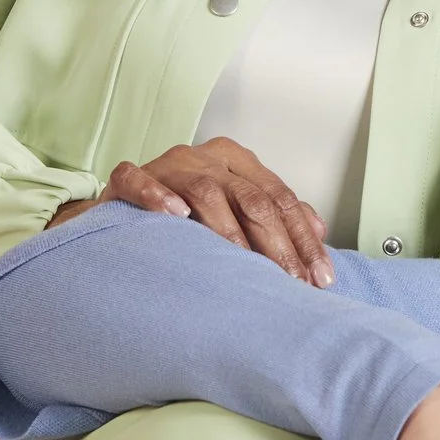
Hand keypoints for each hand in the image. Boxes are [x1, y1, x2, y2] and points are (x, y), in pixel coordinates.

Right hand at [46, 137, 331, 285]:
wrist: (119, 214)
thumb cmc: (185, 216)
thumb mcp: (233, 211)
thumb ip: (274, 216)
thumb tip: (319, 231)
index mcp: (236, 161)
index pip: (281, 199)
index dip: (303, 240)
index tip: (319, 279)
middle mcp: (205, 157)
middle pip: (252, 198)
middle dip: (276, 245)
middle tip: (290, 283)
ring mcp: (166, 165)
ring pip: (206, 191)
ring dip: (228, 232)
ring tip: (244, 265)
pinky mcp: (126, 178)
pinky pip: (138, 180)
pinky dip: (157, 196)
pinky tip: (175, 216)